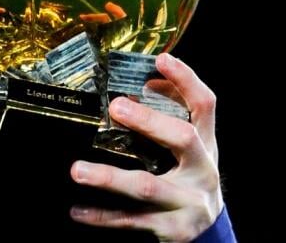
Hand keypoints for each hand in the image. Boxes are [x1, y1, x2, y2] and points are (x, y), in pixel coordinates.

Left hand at [69, 53, 222, 241]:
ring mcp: (189, 203)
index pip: (203, 105)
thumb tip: (144, 82)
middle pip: (183, 139)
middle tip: (116, 107)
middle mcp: (202, 171)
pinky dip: (103, 216)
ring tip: (77, 170)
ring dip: (109, 177)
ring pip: (148, 187)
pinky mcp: (173, 230)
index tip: (161, 59)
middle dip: (149, 121)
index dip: (186, 79)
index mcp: (206, 144)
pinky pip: (132, 221)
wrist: (208, 231)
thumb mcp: (189, 150)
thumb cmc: (189, 178)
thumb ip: (171, 118)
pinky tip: (78, 211)